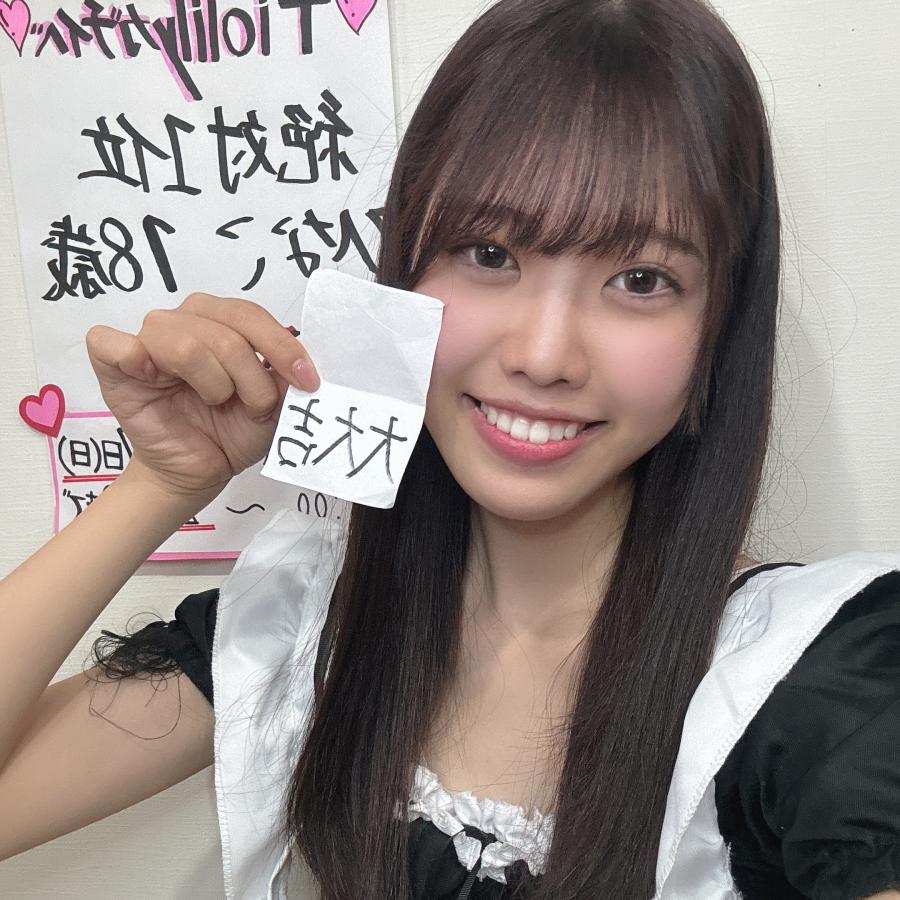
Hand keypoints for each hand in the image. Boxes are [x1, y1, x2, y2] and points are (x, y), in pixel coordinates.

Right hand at [86, 292, 318, 499]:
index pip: (250, 315)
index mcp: (220, 320)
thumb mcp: (272, 405)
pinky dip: (139, 360)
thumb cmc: (229, 432)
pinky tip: (156, 381)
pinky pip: (115, 343)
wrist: (199, 470)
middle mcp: (183, 320)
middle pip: (226, 334)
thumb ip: (283, 375)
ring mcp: (147, 338)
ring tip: (214, 403)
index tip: (307, 380)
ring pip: (187, 346)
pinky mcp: (112, 362)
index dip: (282, 347)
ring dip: (214, 385)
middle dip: (251, 379)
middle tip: (255, 407)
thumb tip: (299, 360)